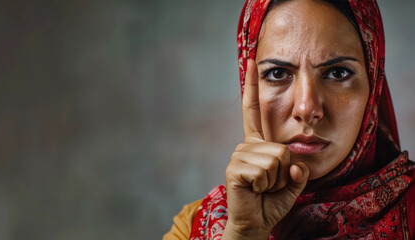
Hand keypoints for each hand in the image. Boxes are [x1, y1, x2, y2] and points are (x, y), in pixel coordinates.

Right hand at [222, 59, 309, 239]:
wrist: (255, 222)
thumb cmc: (272, 201)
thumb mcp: (292, 181)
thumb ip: (297, 169)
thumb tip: (294, 162)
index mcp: (258, 144)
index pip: (254, 110)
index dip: (252, 86)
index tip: (252, 61)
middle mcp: (246, 145)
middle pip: (282, 148)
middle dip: (285, 172)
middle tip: (271, 185)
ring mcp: (239, 155)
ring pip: (276, 159)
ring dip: (277, 180)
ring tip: (264, 188)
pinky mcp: (235, 168)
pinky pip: (265, 170)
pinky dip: (267, 185)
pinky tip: (255, 190)